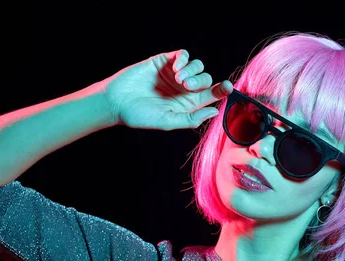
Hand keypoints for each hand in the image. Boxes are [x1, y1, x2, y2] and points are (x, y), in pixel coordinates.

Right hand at [100, 49, 232, 129]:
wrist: (116, 101)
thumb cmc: (141, 116)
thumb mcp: (168, 121)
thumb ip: (191, 118)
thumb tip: (214, 111)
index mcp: (189, 104)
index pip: (211, 95)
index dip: (222, 90)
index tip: (228, 86)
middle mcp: (185, 89)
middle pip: (206, 79)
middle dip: (200, 81)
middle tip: (185, 86)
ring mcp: (175, 74)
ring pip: (197, 66)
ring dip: (192, 71)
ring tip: (178, 79)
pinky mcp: (164, 62)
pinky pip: (183, 55)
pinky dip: (183, 59)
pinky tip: (175, 69)